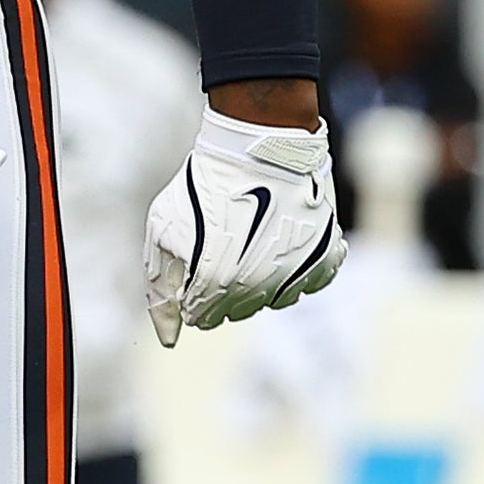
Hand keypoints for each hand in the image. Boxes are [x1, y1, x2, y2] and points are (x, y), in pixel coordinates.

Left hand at [144, 110, 344, 344]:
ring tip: (245, 240)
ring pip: (272, 301)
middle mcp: (259, 288)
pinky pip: (308, 284)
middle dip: (219, 289)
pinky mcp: (323, 258)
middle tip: (215, 246)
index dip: (189, 293)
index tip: (189, 263)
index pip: (200, 317)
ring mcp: (296, 275)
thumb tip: (168, 336)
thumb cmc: (204, 183)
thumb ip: (161, 285)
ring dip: (256, 281)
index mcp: (216, 283)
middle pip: (235, 312)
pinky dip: (292, 271)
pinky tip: (277, 242)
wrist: (259, 147)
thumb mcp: (163, 227)